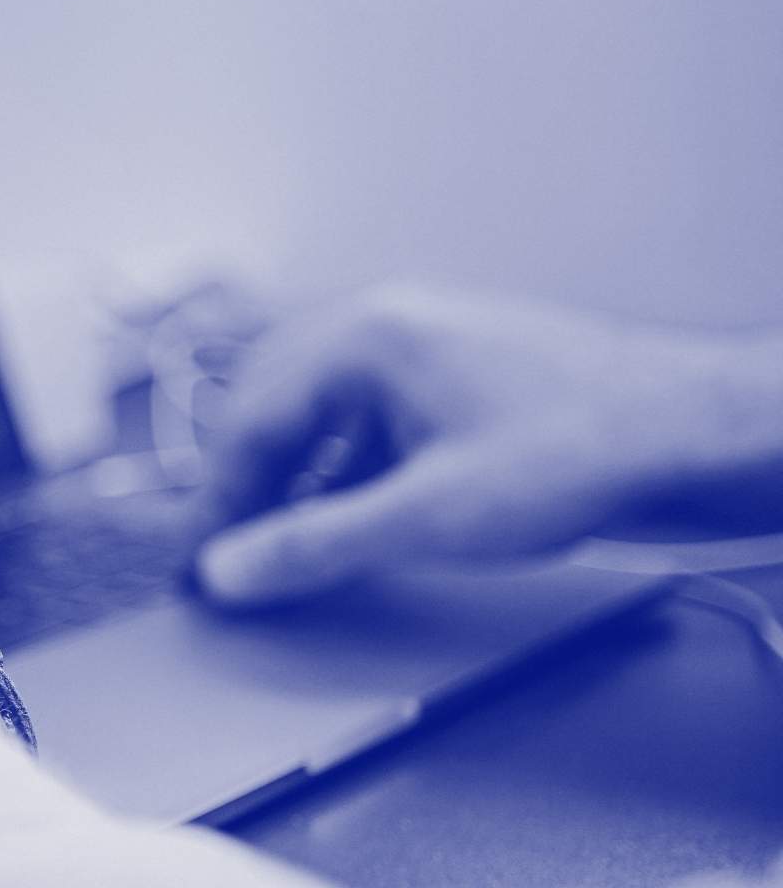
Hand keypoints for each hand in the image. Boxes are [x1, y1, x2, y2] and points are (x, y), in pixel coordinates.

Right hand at [193, 283, 778, 605]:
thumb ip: (317, 544)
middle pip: (272, 403)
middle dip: (241, 481)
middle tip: (223, 552)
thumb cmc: (582, 448)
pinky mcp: (455, 379)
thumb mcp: (431, 515)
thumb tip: (231, 569)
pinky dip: (339, 470)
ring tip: (274, 541)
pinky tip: (343, 517)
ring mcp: (422, 348)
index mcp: (365, 336)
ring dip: (289, 477)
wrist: (695, 432)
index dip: (216, 500)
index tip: (198, 559)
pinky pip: (366, 420)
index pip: (250, 418)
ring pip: (317, 411)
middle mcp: (386, 325)